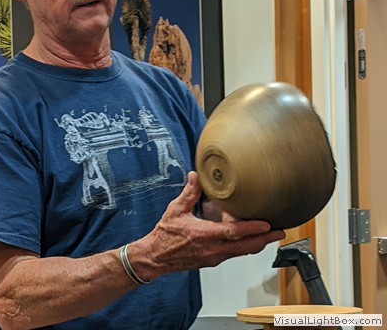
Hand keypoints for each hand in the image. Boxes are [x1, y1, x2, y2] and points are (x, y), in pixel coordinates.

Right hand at [131, 172, 284, 278]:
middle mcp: (212, 249)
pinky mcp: (213, 260)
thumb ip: (188, 193)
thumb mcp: (175, 210)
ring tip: (270, 235)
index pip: (233, 233)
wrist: (156, 257)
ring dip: (258, 244)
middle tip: (280, 232)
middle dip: (265, 239)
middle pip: (245, 247)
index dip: (252, 229)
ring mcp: (214, 257)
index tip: (267, 225)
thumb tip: (195, 176)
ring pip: (242, 252)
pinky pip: (234, 254)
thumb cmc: (165, 235)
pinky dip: (246, 247)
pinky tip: (250, 240)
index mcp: (204, 235)